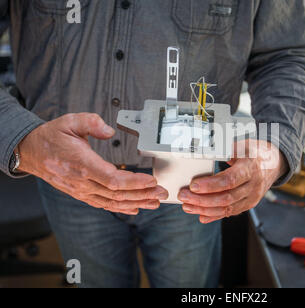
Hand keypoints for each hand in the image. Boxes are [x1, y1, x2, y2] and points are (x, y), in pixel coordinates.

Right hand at [18, 113, 167, 214]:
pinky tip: (135, 208)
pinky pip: (103, 204)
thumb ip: (91, 122)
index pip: (113, 180)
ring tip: (154, 202)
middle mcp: (82, 182)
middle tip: (162, 192)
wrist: (31, 151)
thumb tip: (109, 130)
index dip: (135, 183)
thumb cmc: (52, 137)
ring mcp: (81, 190)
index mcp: (82, 164)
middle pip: (117, 194)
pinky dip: (121, 208)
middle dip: (143, 194)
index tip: (152, 181)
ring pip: (113, 202)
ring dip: (136, 203)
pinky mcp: (81, 194)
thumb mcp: (70, 121)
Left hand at [178, 139, 287, 223]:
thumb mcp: (244, 144)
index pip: (229, 181)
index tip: (193, 185)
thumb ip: (227, 148)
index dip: (210, 185)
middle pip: (225, 198)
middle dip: (201, 199)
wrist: (274, 162)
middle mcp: (253, 186)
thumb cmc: (255, 152)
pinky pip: (230, 213)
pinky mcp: (248, 204)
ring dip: (204, 209)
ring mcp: (252, 197)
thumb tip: (208, 147)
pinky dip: (214, 215)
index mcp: (251, 168)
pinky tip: (201, 215)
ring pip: (226, 209)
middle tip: (184, 195)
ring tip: (187, 206)